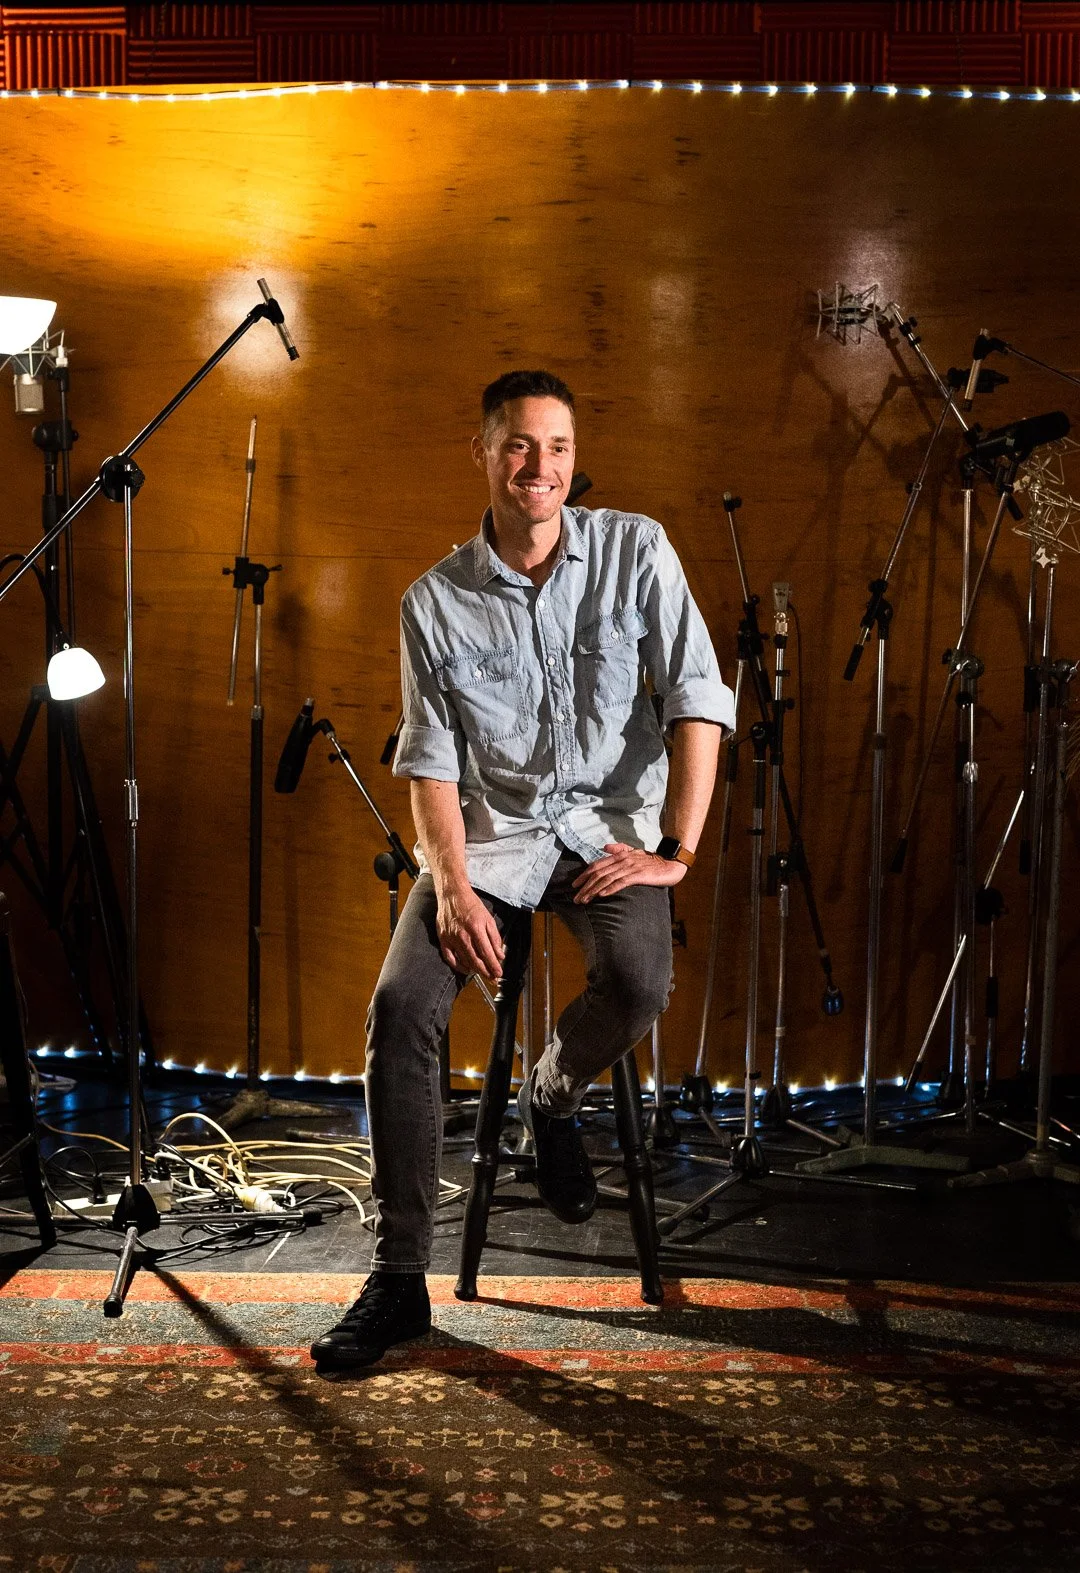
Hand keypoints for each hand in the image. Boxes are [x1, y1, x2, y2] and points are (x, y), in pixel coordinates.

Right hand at [435, 882, 504, 979]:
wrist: (452, 895)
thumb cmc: (471, 905)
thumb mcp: (488, 919)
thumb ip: (495, 938)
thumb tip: (500, 955)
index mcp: (476, 928)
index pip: (487, 953)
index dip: (493, 966)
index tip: (498, 973)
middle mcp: (463, 935)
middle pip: (475, 960)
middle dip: (486, 972)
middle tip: (492, 979)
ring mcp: (451, 938)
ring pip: (464, 961)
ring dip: (474, 970)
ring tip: (483, 973)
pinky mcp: (443, 939)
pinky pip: (450, 958)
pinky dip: (458, 966)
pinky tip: (466, 969)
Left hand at [571, 842, 686, 903]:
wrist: (671, 863)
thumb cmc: (652, 860)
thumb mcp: (634, 852)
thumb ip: (619, 849)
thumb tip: (604, 847)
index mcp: (619, 855)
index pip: (596, 865)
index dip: (584, 875)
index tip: (575, 886)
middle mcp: (622, 860)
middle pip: (598, 873)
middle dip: (585, 886)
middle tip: (576, 898)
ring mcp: (630, 867)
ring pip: (606, 879)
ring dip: (593, 890)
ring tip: (585, 900)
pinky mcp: (638, 875)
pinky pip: (621, 882)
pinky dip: (610, 888)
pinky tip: (602, 895)